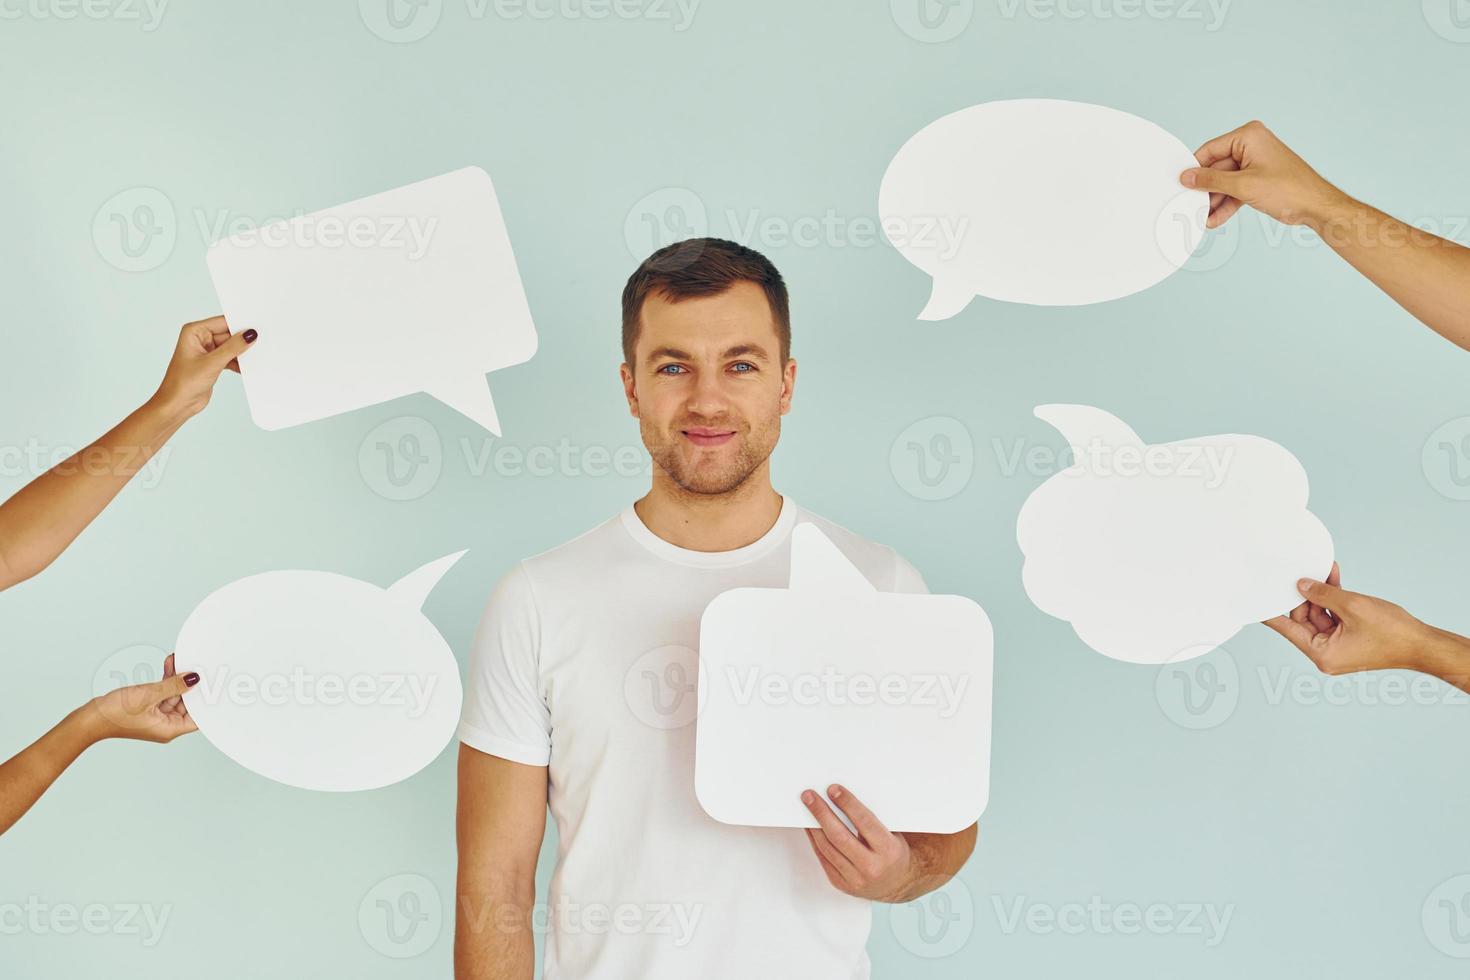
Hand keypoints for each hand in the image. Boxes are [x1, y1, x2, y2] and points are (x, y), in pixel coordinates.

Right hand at [88, 654, 199, 743]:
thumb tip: (193, 679)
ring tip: (181, 660)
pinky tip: (170, 664)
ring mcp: (155, 717)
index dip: (206, 702)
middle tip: (197, 667)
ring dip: (177, 678)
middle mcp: (165, 725)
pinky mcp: (147, 708)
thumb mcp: (150, 695)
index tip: (214, 686)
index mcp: (170, 729)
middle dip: (191, 685)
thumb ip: (174, 686)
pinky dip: (166, 680)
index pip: (198, 717)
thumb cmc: (115, 714)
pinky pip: (162, 693)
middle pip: (187, 704)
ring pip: (174, 695)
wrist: (89, 718)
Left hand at [151, 317, 256, 420]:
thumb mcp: (212, 363)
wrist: (177, 405)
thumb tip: (249, 335)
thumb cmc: (183, 383)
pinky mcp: (213, 362)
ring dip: (241, 353)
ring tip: (251, 359)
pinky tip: (245, 368)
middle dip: (242, 341)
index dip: (239, 325)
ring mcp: (207, 351)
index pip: (222, 322)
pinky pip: (230, 357)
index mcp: (194, 332)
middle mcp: (200, 339)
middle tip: (258, 345)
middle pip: (229, 334)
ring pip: (231, 346)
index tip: (256, 328)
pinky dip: (238, 363)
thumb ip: (232, 348)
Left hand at [801, 784, 914, 901]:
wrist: (897, 883)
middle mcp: (872, 867)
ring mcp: (855, 879)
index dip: (847, 803)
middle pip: (839, 836)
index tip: (833, 790)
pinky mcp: (841, 884)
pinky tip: (811, 828)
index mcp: (888, 851)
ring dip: (813, 825)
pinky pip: (823, 859)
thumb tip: (843, 797)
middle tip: (810, 797)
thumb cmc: (893, 854)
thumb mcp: (891, 834)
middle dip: (821, 813)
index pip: (864, 822)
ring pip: (827, 848)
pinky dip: (815, 840)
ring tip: (807, 808)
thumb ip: (870, 819)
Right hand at [1180, 120, 1346, 229]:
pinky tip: (1216, 218)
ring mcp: (1255, 162)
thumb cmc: (1289, 189)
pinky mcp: (1258, 178)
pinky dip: (1227, 203)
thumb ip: (1211, 181)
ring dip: (1215, 201)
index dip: (1195, 169)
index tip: (1181, 185)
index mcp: (1248, 135)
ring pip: (1225, 181)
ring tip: (1205, 218)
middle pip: (1216, 168)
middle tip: (1191, 206)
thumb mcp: (1243, 186)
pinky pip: (1235, 189)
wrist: (1316, 206)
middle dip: (1206, 191)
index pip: (1210, 150)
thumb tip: (1187, 177)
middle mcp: (1251, 145)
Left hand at [1263, 563, 1432, 675]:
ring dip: (1321, 592)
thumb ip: (1323, 594)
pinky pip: (1334, 615)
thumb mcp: (1352, 606)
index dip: (1270, 612)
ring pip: (1319, 614)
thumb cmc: (1392, 633)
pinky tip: (1332, 577)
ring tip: (1322, 570)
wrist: (1423, 644)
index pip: (1287, 629)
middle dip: (1304, 595)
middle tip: (1301, 573)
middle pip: (1303, 619)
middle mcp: (1325, 653)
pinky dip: (1334, 598)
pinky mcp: (1349, 637)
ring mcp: (1337, 645)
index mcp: (1321, 654)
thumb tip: (1301, 585)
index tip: (1253, 600)